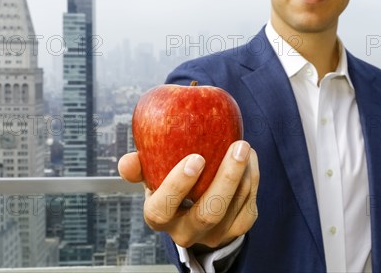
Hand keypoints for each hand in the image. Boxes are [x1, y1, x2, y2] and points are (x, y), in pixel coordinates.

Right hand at [118, 140, 259, 248]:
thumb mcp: (151, 176)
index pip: (163, 209)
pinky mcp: (238, 228)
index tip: (196, 158)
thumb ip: (138, 167)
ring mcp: (214, 233)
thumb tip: (128, 161)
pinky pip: (249, 203)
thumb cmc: (169, 185)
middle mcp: (186, 232)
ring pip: (235, 204)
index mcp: (159, 217)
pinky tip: (250, 157)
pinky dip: (252, 177)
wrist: (193, 208)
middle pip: (209, 212)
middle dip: (226, 178)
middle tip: (237, 146)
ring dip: (244, 172)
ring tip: (244, 146)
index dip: (178, 185)